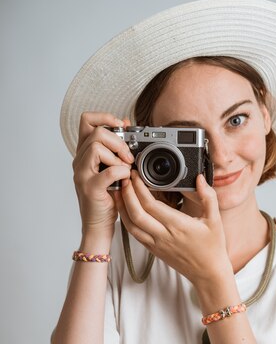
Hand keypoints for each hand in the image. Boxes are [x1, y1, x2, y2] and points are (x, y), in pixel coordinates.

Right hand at [72, 111, 133, 235]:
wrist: (98, 226)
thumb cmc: (106, 199)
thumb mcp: (112, 168)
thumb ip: (116, 147)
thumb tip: (126, 122)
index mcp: (84, 154)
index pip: (87, 120)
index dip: (105, 117)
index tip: (121, 127)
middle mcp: (79, 161)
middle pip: (96, 132)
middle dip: (118, 141)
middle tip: (128, 157)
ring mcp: (82, 174)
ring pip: (98, 147)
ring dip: (118, 156)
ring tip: (125, 169)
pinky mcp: (91, 188)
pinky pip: (109, 171)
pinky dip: (121, 172)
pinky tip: (125, 179)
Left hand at [114, 169, 232, 285]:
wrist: (208, 273)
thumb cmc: (213, 247)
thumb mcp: (215, 220)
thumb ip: (208, 197)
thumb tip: (199, 178)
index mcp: (178, 226)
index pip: (151, 205)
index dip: (139, 188)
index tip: (136, 175)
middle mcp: (164, 236)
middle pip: (136, 213)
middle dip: (127, 194)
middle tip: (125, 178)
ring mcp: (156, 244)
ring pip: (131, 225)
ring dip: (122, 207)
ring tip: (120, 191)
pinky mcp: (153, 250)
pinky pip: (134, 234)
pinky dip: (126, 219)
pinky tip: (125, 209)